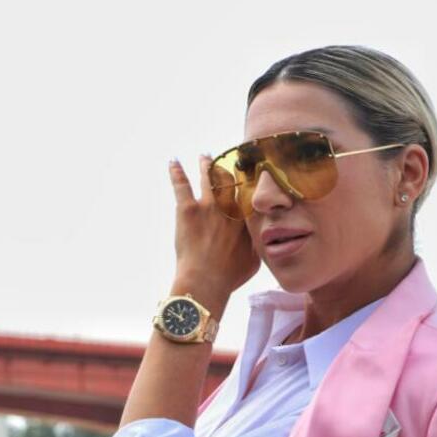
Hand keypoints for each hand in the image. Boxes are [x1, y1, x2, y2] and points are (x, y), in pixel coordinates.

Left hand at [169, 154, 260, 296]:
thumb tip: (262, 241)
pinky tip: (173, 161)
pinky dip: (176, 172)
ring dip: (206, 166)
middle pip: (230, 182)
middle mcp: (229, 209)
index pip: (247, 196)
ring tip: (204, 156)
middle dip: (227, 170)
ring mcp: (208, 206)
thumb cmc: (230, 276)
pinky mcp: (188, 209)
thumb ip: (257, 246)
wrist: (207, 279)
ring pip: (208, 179)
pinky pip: (182, 185)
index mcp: (245, 220)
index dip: (246, 185)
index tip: (246, 178)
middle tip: (224, 162)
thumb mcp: (253, 261)